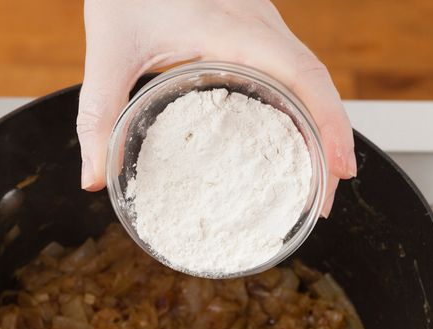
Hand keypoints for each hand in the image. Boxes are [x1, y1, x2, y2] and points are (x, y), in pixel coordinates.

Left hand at [77, 0, 355, 216]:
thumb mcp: (108, 48)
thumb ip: (98, 113)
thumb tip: (93, 178)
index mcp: (234, 28)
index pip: (302, 74)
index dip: (329, 123)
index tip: (339, 169)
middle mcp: (259, 25)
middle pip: (315, 85)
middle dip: (331, 142)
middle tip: (323, 200)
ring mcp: (260, 25)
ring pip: (308, 78)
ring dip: (320, 128)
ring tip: (315, 183)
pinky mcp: (252, 30)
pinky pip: (289, 71)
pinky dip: (300, 110)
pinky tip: (291, 143)